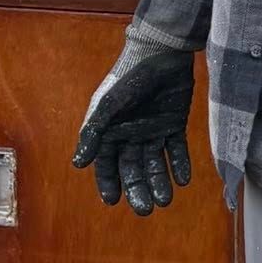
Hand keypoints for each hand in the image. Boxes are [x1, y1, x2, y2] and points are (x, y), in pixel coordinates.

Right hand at [72, 52, 194, 214]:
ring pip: (155, 164)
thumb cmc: (128, 79)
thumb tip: (78, 165)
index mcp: (110, 132)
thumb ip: (94, 134)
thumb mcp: (107, 106)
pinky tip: (183, 180)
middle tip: (146, 209)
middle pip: (132, 169)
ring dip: (159, 182)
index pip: (106, 165)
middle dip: (138, 190)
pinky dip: (179, 165)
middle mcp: (130, 135)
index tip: (113, 201)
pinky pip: (176, 150)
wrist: (161, 52)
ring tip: (165, 200)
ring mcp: (153, 130)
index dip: (108, 183)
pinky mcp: (174, 124)